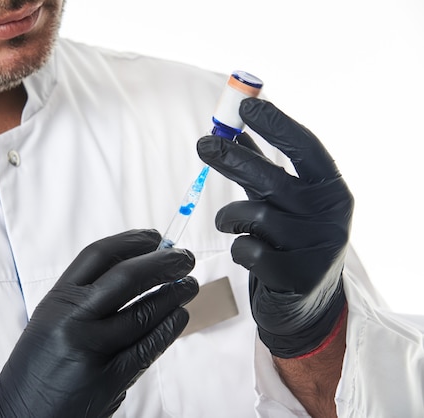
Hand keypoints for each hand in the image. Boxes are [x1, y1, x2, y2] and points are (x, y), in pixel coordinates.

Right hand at [0, 229, 197, 416]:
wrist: (20, 413)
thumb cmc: (39, 365)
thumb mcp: (51, 320)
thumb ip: (85, 298)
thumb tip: (137, 269)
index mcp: (57, 299)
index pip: (98, 255)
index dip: (131, 241)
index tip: (154, 237)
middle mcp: (73, 319)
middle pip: (127, 277)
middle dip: (163, 262)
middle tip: (185, 258)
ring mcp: (92, 349)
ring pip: (145, 312)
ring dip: (174, 294)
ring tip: (188, 285)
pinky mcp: (109, 379)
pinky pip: (149, 346)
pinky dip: (169, 327)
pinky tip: (179, 316)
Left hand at [197, 98, 351, 357]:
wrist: (307, 305)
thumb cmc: (290, 242)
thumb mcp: (283, 202)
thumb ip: (264, 168)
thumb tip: (234, 129)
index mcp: (331, 190)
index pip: (306, 148)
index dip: (277, 125)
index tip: (247, 105)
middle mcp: (331, 216)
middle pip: (274, 178)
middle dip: (233, 159)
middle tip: (203, 145)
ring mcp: (318, 248)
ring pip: (256, 216)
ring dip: (231, 217)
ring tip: (228, 223)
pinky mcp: (299, 278)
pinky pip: (250, 251)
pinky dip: (239, 248)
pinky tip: (246, 252)